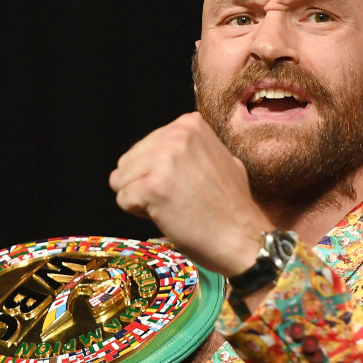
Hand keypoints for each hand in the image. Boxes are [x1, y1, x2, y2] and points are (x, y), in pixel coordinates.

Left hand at [109, 112, 271, 274]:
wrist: (243, 238)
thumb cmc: (231, 207)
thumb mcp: (219, 158)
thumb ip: (191, 148)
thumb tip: (164, 147)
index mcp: (189, 124)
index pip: (144, 147)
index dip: (156, 172)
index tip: (183, 185)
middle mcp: (176, 135)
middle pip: (127, 162)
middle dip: (143, 184)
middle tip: (176, 200)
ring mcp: (164, 160)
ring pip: (120, 180)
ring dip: (140, 199)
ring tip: (172, 207)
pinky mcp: (154, 186)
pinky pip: (123, 199)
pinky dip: (139, 213)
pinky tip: (167, 216)